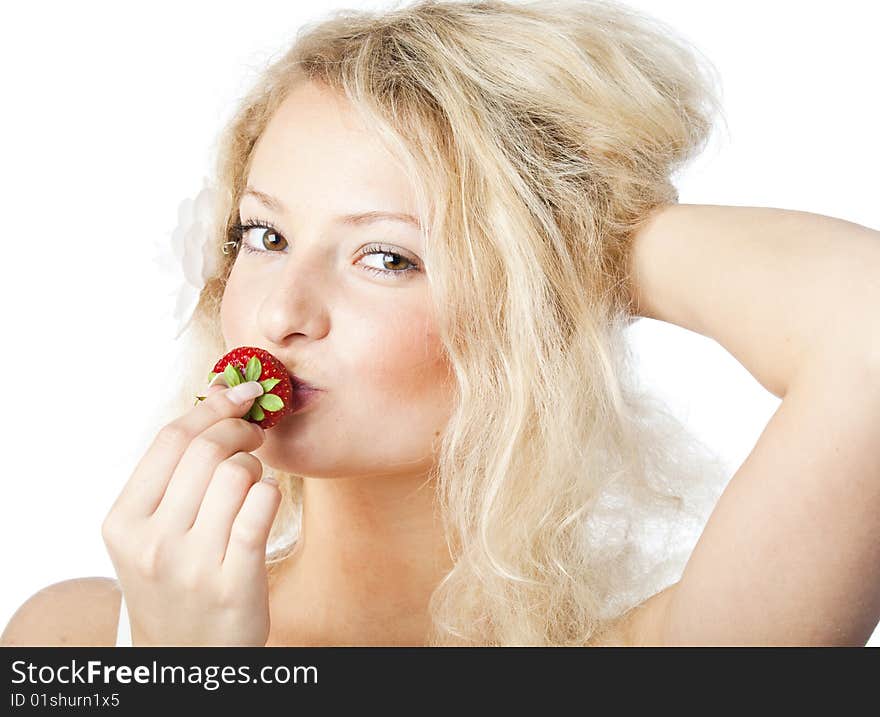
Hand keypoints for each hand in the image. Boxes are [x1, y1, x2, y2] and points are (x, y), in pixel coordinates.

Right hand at [102, 376, 280, 645]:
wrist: (185, 656)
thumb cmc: (173, 580)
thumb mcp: (151, 531)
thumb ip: (175, 471)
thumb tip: (217, 395)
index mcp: (123, 521)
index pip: (171, 439)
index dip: (212, 407)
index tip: (240, 392)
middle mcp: (152, 541)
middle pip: (207, 450)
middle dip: (240, 430)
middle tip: (254, 434)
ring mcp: (192, 564)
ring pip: (238, 474)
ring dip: (255, 467)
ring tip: (251, 484)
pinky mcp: (234, 581)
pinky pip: (262, 507)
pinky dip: (270, 492)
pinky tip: (265, 500)